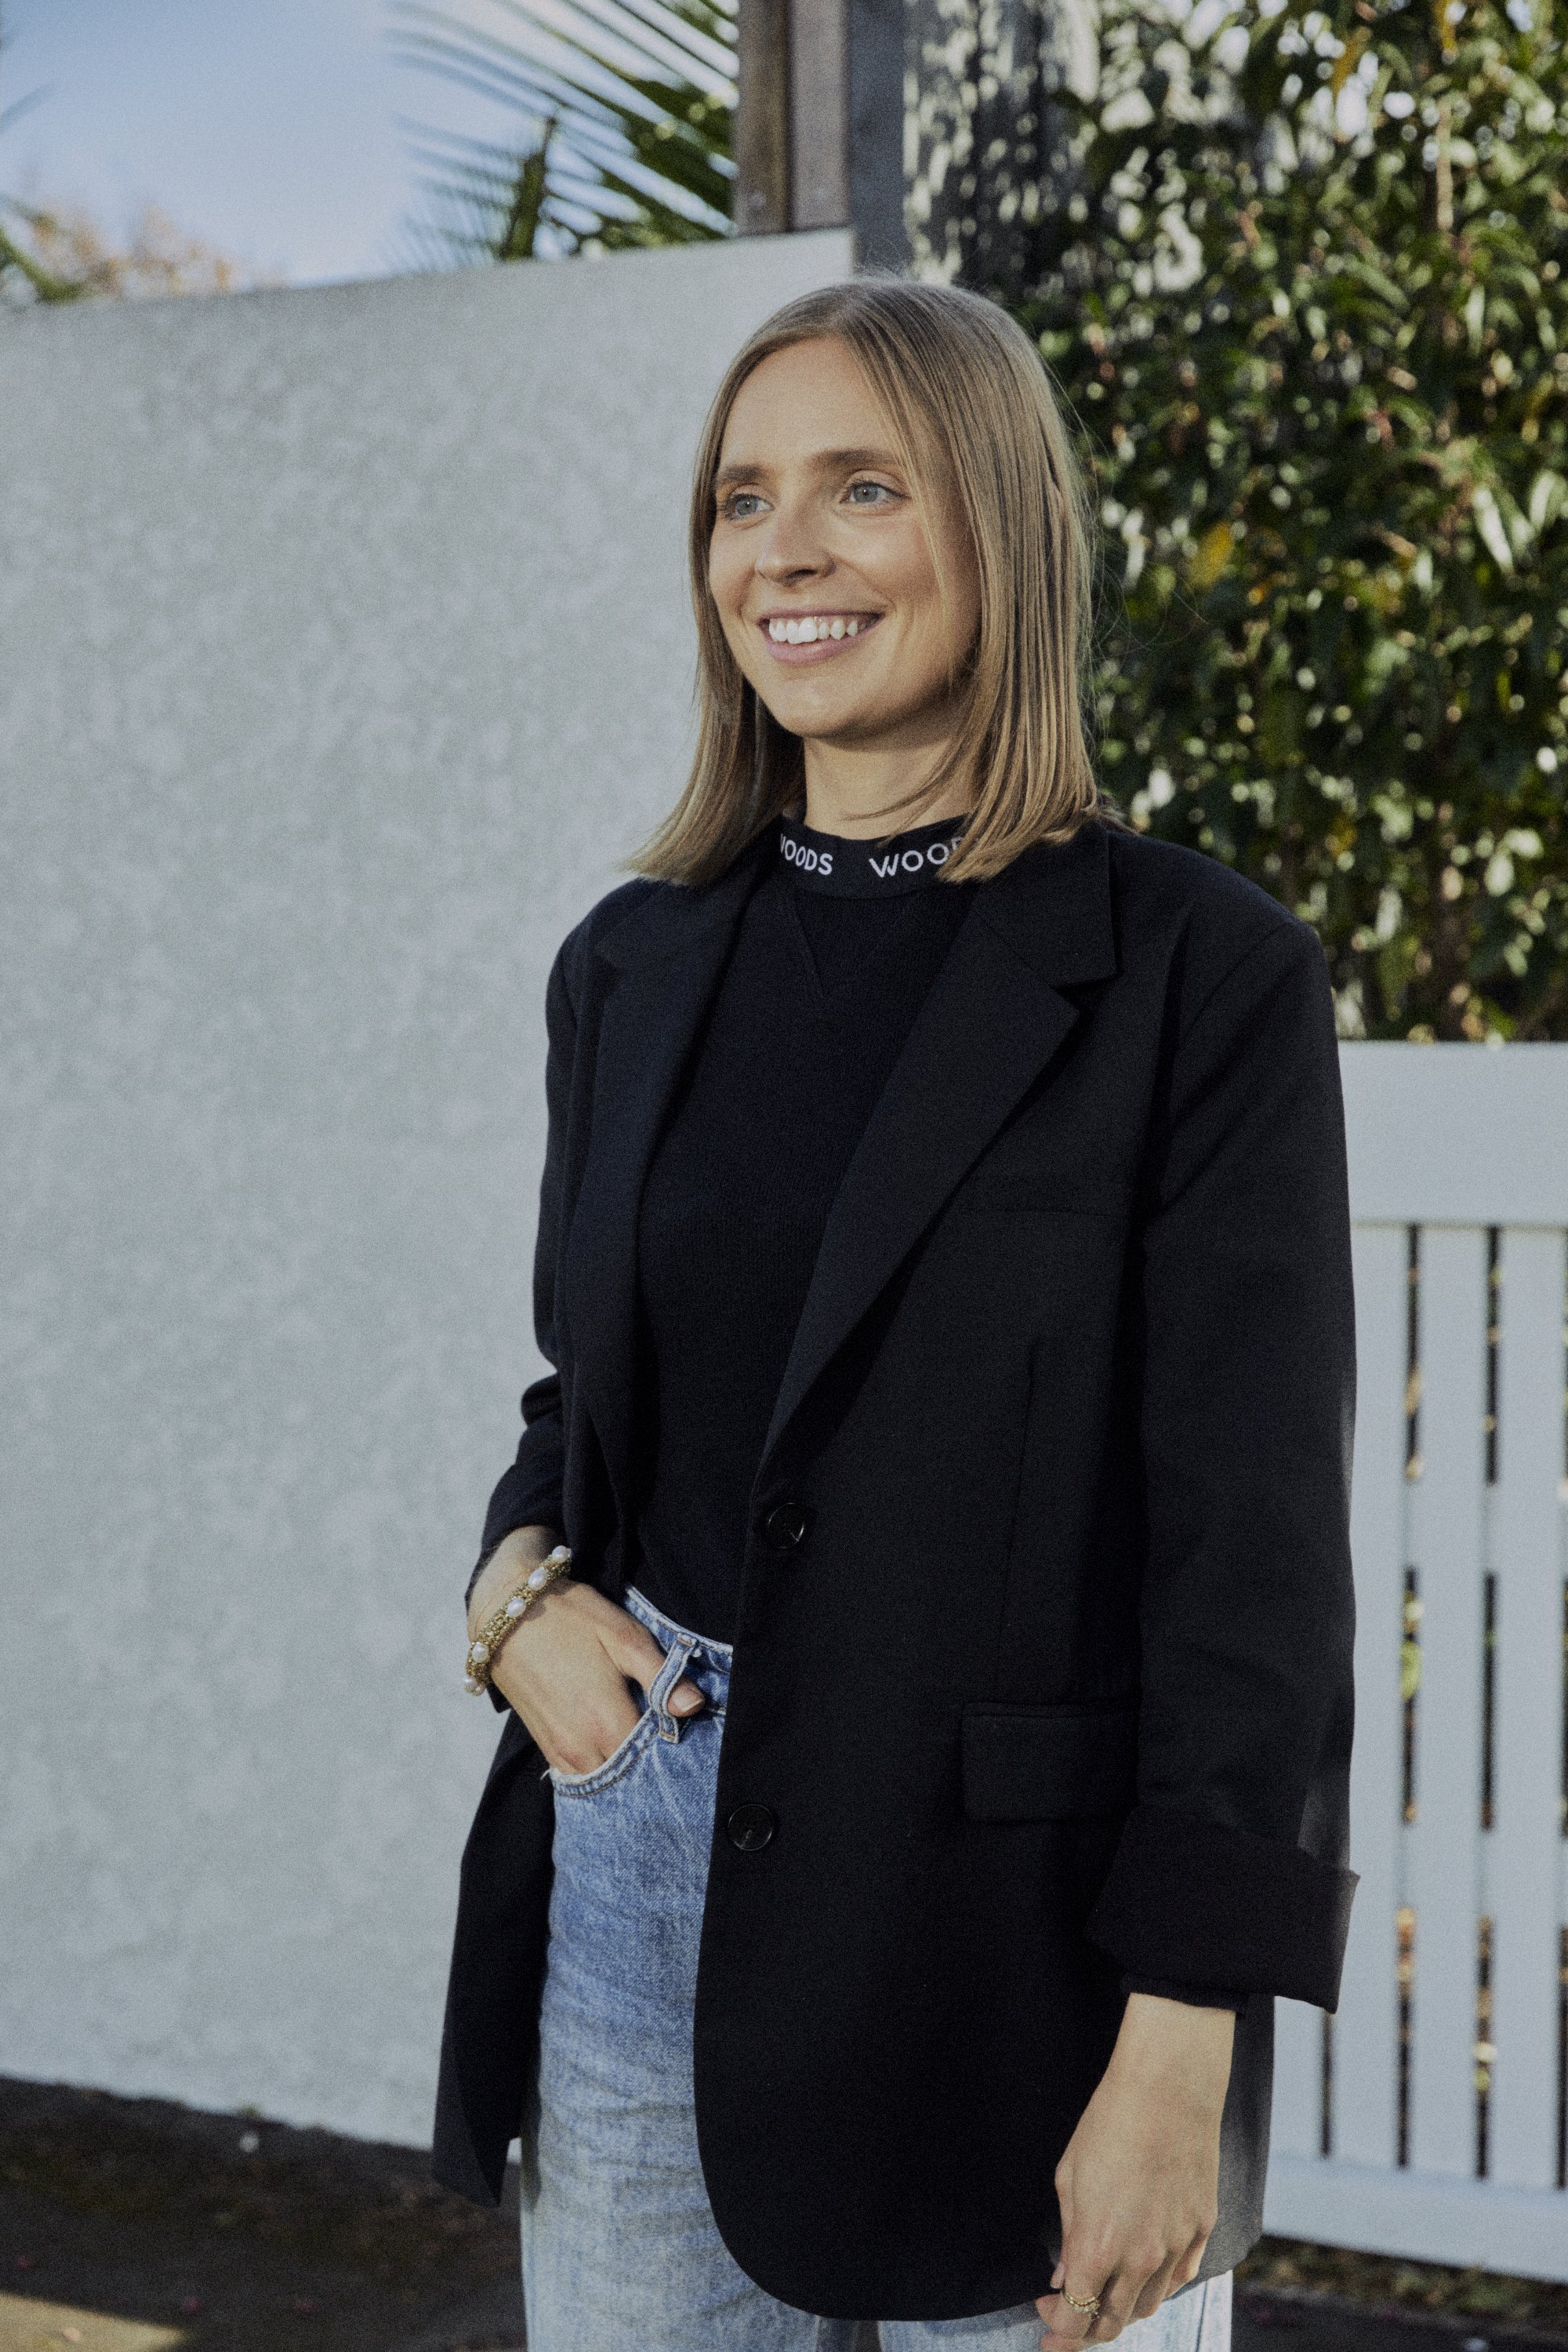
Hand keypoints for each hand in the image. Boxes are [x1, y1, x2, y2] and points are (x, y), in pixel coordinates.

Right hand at [467, 1527, 705, 1772]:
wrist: (504, 1615)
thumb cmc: (570, 1618)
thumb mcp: (623, 1635)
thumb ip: (660, 1676)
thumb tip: (694, 1707)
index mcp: (606, 1721)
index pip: (655, 1759)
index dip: (676, 1747)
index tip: (689, 1732)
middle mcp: (582, 1747)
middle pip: (631, 1777)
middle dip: (653, 1764)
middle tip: (670, 1738)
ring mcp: (560, 1752)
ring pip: (605, 1781)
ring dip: (627, 1769)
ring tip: (644, 1742)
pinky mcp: (545, 1747)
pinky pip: (581, 1776)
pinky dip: (602, 1769)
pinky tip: (615, 1747)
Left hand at [1034, 1993, 1233, 2348]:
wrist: (1166, 2090)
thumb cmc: (1109, 2124)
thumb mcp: (1069, 2178)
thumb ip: (1068, 2237)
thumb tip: (1064, 2277)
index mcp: (1097, 2247)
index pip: (1075, 2318)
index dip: (1057, 2327)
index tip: (1046, 2319)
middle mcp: (1139, 2259)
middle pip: (1112, 2322)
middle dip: (1085, 2330)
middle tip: (1069, 2319)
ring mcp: (1175, 2248)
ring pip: (1148, 2306)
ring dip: (1122, 2310)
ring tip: (1104, 2295)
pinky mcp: (1201, 2230)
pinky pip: (1179, 2277)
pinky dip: (1157, 2285)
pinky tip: (1142, 2272)